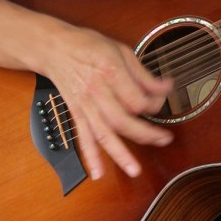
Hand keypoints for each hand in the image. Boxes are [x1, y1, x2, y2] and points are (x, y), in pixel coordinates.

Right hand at [43, 22, 173, 179]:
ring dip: (120, 154)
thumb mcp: (121, 50)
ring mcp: (85, 105)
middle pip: (124, 120)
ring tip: (135, 170)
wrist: (55, 49)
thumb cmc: (89, 46)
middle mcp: (97, 92)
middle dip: (146, 134)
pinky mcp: (77, 114)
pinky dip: (90, 157)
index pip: (137, 99)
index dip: (154, 104)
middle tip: (165, 140)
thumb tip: (166, 87)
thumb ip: (143, 74)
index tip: (161, 100)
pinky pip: (83, 138)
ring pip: (104, 134)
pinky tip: (97, 174)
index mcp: (111, 72)